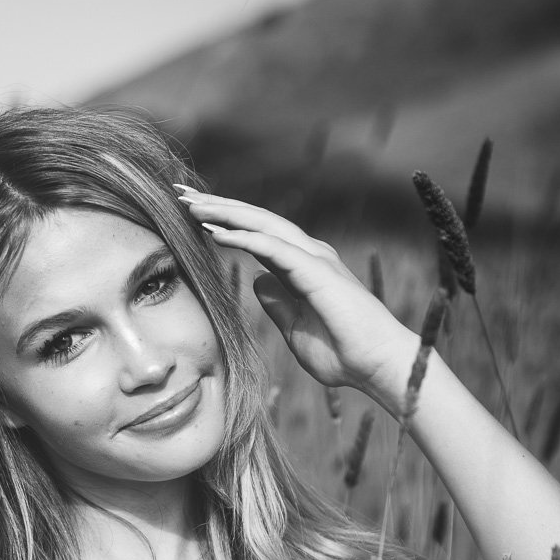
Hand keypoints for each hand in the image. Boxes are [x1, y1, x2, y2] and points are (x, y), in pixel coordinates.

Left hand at [176, 189, 413, 401]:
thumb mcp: (296, 329)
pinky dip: (243, 238)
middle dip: (217, 205)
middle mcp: (308, 254)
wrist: (378, 366)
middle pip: (255, 220)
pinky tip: (215, 233)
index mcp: (302, 266)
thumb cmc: (343, 354)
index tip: (191, 215)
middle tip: (181, 193)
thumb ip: (278, 304)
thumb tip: (259, 282)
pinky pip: (273, 248)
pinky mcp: (317, 271)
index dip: (224, 222)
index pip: (257, 234)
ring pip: (262, 225)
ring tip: (190, 205)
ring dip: (224, 213)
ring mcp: (314, 258)